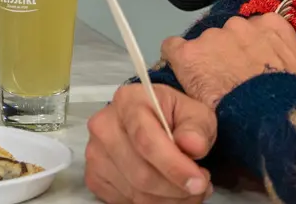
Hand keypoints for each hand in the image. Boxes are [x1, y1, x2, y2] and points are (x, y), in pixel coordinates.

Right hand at [83, 83, 218, 202]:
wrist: (155, 121)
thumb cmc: (172, 116)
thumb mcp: (196, 113)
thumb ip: (197, 127)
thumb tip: (192, 144)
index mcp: (128, 102)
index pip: (146, 140)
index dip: (174, 166)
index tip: (198, 180)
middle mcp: (105, 126)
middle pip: (141, 174)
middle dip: (177, 189)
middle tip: (199, 185)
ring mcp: (96, 153)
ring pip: (136, 193)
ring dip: (169, 199)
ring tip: (187, 188)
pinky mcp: (95, 176)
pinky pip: (126, 201)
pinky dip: (152, 203)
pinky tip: (166, 191)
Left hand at [160, 14, 295, 110]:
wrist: (272, 119)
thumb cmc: (295, 102)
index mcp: (272, 25)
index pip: (254, 31)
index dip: (248, 51)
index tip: (248, 69)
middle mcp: (240, 23)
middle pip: (226, 36)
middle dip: (226, 55)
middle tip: (230, 82)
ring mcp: (212, 36)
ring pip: (202, 45)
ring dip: (205, 62)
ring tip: (210, 88)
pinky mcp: (189, 53)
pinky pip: (173, 49)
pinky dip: (177, 61)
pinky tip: (184, 77)